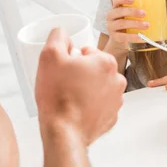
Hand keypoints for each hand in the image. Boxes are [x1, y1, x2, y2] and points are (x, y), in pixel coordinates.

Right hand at [35, 28, 126, 145]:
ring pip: (97, 85)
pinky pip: (99, 103)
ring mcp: (116, 100)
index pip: (87, 51)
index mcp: (105, 62)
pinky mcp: (111, 117)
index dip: (71, 58)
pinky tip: (75, 109)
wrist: (64, 133)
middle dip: (80, 72)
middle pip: (94, 68)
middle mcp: (117, 79)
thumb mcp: (50, 56)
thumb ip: (58, 37)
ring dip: (85, 88)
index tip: (64, 69)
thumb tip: (63, 33)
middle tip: (64, 83)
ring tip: (69, 97)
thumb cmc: (58, 97)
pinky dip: (89, 104)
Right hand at [105, 0, 148, 53]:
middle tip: (144, 13)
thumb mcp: (131, 15)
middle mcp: (111, 17)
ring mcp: (112, 28)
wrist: (120, 42)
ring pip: (121, 24)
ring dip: (135, 24)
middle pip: (119, 11)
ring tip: (147, 25)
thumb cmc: (129, 24)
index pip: (116, 0)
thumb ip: (140, 9)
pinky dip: (134, 37)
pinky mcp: (115, 38)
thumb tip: (161, 4)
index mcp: (116, 8)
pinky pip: (123, 37)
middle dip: (132, 11)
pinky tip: (142, 37)